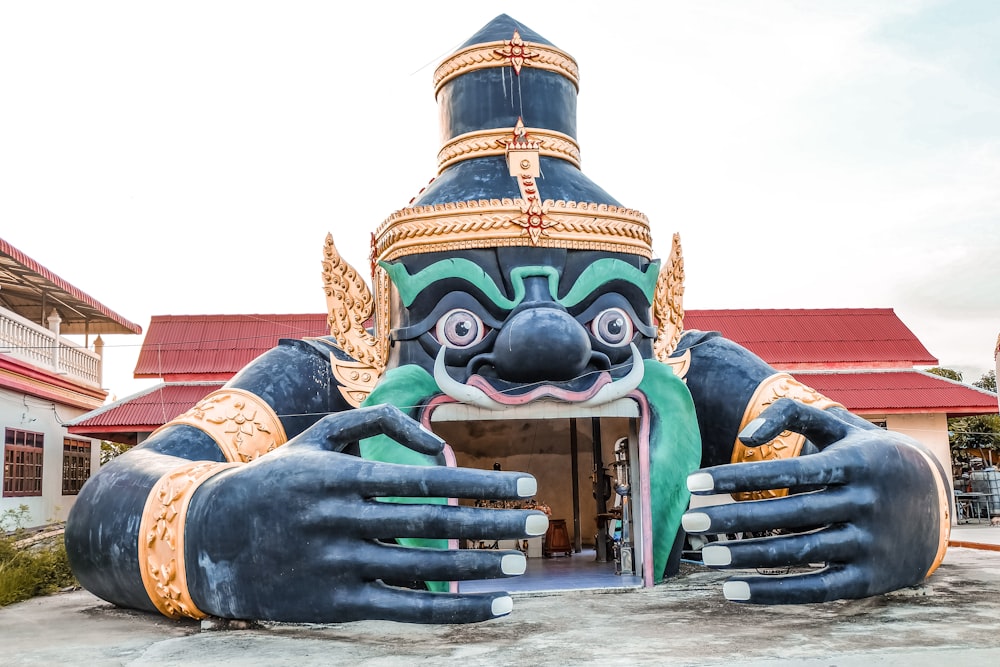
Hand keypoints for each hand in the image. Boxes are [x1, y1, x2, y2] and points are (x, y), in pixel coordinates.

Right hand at [184, 404, 547, 622]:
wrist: (207, 538)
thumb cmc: (277, 479)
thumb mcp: (320, 437)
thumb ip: (381, 421)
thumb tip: (440, 445)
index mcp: (342, 476)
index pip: (426, 480)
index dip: (480, 482)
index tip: (524, 483)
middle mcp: (342, 521)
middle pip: (434, 524)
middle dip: (492, 523)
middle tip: (537, 522)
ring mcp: (337, 565)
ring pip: (423, 570)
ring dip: (479, 569)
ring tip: (520, 566)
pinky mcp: (334, 604)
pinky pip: (405, 609)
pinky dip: (454, 610)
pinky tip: (493, 606)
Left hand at [681, 398, 948, 603]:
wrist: (939, 501)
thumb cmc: (870, 456)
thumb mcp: (841, 426)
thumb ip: (791, 414)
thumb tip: (744, 438)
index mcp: (855, 462)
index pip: (786, 471)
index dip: (737, 477)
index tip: (693, 483)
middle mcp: (865, 503)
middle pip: (788, 514)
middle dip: (733, 519)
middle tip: (689, 522)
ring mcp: (870, 543)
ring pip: (800, 553)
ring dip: (748, 557)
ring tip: (706, 556)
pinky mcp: (870, 579)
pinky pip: (817, 589)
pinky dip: (774, 593)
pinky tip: (733, 591)